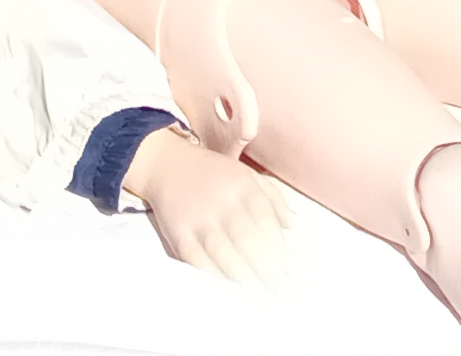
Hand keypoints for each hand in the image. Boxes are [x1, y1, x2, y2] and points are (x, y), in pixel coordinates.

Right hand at [125, 127, 291, 284]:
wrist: (167, 165)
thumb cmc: (213, 174)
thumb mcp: (247, 175)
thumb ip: (273, 198)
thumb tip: (292, 225)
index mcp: (243, 186)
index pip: (266, 222)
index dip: (278, 249)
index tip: (288, 271)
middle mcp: (222, 202)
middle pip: (248, 242)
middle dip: (265, 270)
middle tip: (276, 289)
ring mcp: (199, 218)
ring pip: (224, 255)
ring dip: (243, 279)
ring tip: (258, 295)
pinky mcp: (179, 233)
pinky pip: (198, 261)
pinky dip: (214, 278)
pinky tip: (227, 289)